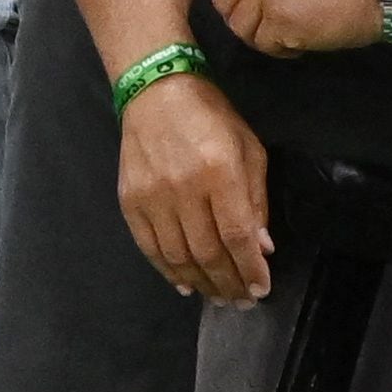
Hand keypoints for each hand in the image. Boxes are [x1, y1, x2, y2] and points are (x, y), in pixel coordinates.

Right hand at [116, 71, 272, 303]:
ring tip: (218, 297)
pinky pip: (149, 247)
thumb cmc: (211, 115)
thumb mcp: (248, 148)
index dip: (250, 269)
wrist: (155, 90)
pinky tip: (185, 284)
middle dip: (228, 283)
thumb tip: (262, 247)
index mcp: (219, 172)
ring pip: (178, 256)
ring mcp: (152, 197)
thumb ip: (256, 199)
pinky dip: (168, 271)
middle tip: (241, 301)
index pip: (237, 235)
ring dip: (202, 283)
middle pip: (208, 252)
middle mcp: (184, 189)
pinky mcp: (130, 201)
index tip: (261, 290)